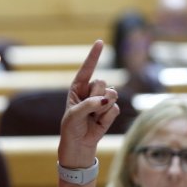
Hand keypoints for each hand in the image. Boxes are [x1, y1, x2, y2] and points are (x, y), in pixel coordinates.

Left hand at [58, 40, 118, 167]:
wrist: (79, 144)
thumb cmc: (71, 127)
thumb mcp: (74, 115)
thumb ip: (89, 104)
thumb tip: (108, 98)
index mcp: (77, 87)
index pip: (87, 69)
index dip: (94, 56)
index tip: (99, 42)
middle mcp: (91, 91)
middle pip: (101, 82)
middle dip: (95, 96)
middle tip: (87, 110)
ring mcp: (102, 99)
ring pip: (111, 93)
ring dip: (102, 107)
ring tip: (92, 117)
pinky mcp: (111, 110)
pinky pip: (114, 107)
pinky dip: (106, 117)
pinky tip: (98, 123)